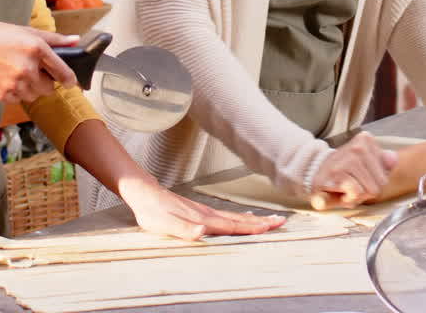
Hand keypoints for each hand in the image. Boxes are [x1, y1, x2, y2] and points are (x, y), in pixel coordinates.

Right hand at [0, 22, 78, 102]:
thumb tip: (75, 40)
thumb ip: (53, 39)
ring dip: (30, 89)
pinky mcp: (3, 94)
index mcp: (37, 49)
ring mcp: (15, 83)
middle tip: (32, 71)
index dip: (69, 79)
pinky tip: (5, 79)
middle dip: (44, 82)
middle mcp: (28, 68)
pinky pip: (18, 100)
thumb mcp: (25, 31)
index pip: (63, 72)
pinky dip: (15, 93)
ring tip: (16, 73)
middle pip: (49, 89)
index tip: (69, 82)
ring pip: (34, 96)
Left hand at [121, 179, 285, 239]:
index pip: (232, 226)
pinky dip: (240, 217)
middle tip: (281, 222)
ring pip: (235, 217)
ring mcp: (205, 211)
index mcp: (203, 220)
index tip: (270, 228)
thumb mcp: (164, 224)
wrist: (144, 193)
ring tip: (270, 220)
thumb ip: (184, 229)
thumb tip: (202, 233)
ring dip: (254, 219)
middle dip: (261, 222)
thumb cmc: (152, 211)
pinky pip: (226, 215)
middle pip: (239, 220)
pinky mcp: (200, 211)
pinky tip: (243, 215)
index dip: (252, 228)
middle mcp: (207, 214)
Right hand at [310, 131, 397, 208]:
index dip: (373, 182)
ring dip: (357, 195)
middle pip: (381, 184)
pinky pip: (357, 193)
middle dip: (367, 190)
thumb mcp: (365, 167)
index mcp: (366, 140)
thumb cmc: (342, 174)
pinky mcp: (338, 173)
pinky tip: (338, 191)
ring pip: (370, 190)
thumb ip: (383, 163)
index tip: (359, 177)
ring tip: (344, 187)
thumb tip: (394, 159)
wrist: (313, 176)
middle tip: (351, 184)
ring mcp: (347, 159)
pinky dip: (348, 198)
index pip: (385, 175)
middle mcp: (357, 147)